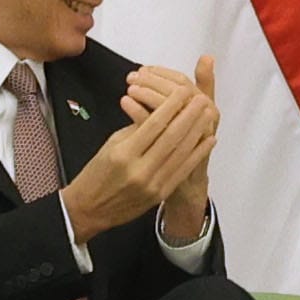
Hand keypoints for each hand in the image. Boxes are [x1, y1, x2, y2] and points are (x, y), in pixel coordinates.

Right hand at [67, 59, 220, 235]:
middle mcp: (139, 169)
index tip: (183, 91)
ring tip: (208, 114)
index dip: (170, 106)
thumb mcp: (112, 144)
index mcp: (124, 153)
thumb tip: (162, 111)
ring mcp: (152, 184)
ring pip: (181, 153)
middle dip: (189, 116)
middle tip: (202, 99)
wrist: (90, 209)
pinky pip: (183, 170)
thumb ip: (137, 128)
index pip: (152, 124)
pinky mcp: (160, 195)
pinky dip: (198, 154)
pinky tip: (209, 139)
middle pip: (171, 137)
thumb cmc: (98, 172)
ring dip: (197, 132)